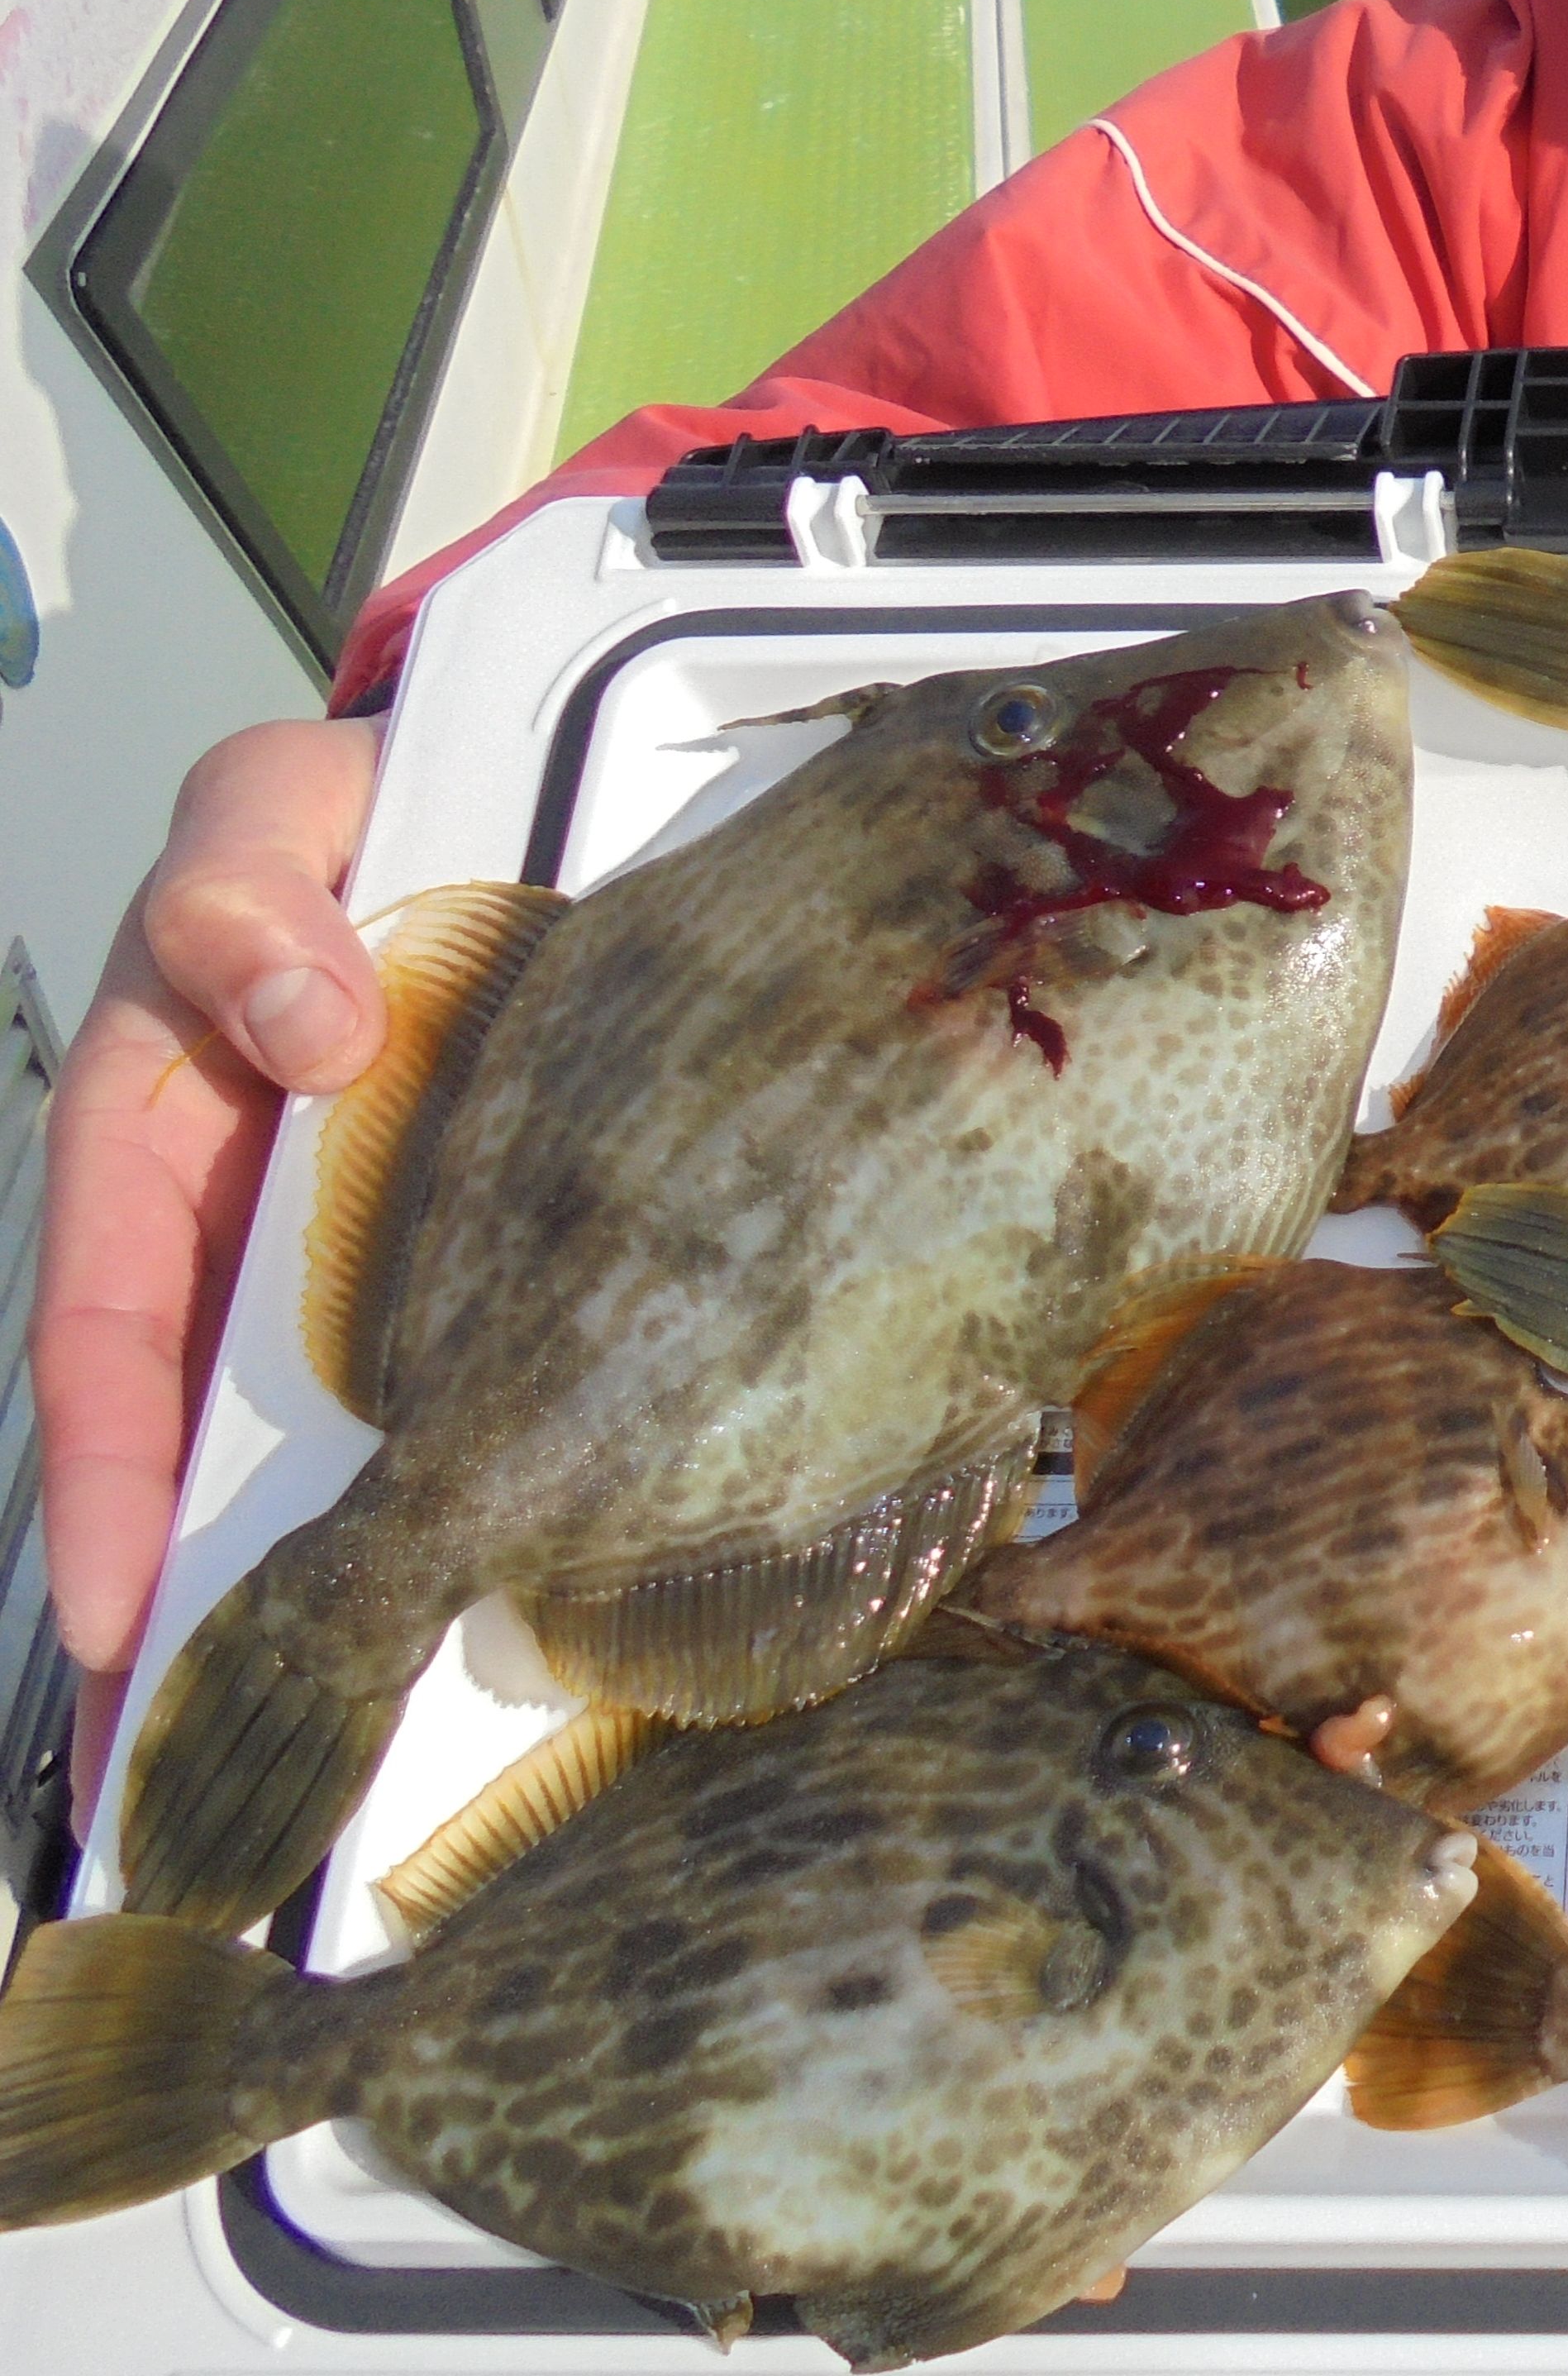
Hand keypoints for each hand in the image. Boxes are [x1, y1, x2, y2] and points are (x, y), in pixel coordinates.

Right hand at [37, 716, 387, 1811]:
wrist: (473, 772)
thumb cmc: (336, 812)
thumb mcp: (259, 821)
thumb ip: (249, 903)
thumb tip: (309, 1025)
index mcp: (151, 1137)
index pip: (103, 1342)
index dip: (109, 1483)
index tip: (122, 1617)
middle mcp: (234, 1217)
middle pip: (194, 1441)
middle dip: (186, 1611)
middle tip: (198, 1782)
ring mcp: (342, 1243)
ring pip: (313, 1441)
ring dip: (307, 1593)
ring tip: (330, 1760)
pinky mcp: (459, 1242)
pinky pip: (445, 1380)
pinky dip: (444, 1490)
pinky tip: (477, 1605)